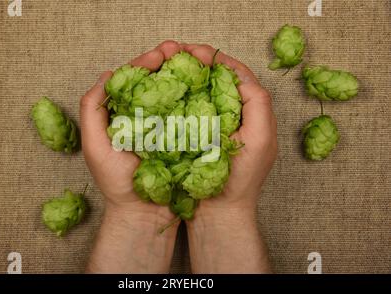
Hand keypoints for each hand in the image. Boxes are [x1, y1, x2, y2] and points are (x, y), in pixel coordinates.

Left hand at [80, 40, 185, 219]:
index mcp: (121, 114)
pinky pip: (187, 115)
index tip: (159, 54)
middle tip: (181, 50)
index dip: (145, 64)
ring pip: (172, 95)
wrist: (143, 214)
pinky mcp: (180, 139)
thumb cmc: (117, 183)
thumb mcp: (95, 147)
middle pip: (155, 83)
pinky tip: (203, 87)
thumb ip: (92, 110)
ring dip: (183, 76)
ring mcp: (163, 127)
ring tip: (195, 61)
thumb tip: (107, 75)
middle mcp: (142, 117)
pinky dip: (194, 99)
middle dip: (167, 63)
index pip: (132, 81)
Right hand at [180, 43, 277, 211]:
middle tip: (180, 53)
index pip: (238, 76)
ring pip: (206, 92)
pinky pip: (194, 109)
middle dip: (202, 63)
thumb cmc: (241, 180)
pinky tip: (170, 91)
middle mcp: (238, 116)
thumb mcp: (259, 140)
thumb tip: (242, 77)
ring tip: (173, 65)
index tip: (196, 51)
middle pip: (221, 80)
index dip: (219, 60)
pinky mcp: (202, 137)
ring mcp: (218, 126)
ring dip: (191, 77)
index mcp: (254, 113)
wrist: (220, 212)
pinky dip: (183, 97)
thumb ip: (258, 106)